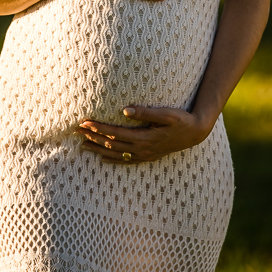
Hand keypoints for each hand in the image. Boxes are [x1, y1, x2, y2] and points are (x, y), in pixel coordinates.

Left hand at [76, 105, 212, 163]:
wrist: (195, 133)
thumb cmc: (181, 120)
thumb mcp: (166, 113)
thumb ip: (145, 112)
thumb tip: (124, 110)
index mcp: (145, 138)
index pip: (115, 133)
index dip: (98, 128)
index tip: (85, 122)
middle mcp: (142, 149)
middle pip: (112, 144)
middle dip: (93, 138)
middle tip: (76, 131)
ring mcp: (145, 155)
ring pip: (116, 154)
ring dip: (98, 149)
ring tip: (82, 145)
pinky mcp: (148, 157)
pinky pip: (126, 161)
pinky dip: (112, 160)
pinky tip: (102, 159)